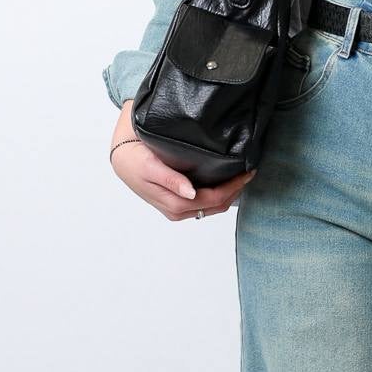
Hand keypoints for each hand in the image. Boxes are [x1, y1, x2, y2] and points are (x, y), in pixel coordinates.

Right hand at [109, 119, 257, 219]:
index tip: (247, 173)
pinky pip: (205, 204)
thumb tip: (190, 192)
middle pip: (217, 206)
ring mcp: (179, 210)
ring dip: (229, 193)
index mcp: (174, 203)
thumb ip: (171, 180)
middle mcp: (178, 211)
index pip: (213, 199)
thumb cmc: (135, 160)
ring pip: (213, 207)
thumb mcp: (150, 166)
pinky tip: (225, 180)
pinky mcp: (179, 204)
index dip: (233, 188)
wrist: (122, 161)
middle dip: (235, 191)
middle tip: (250, 172)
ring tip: (241, 175)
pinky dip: (219, 194)